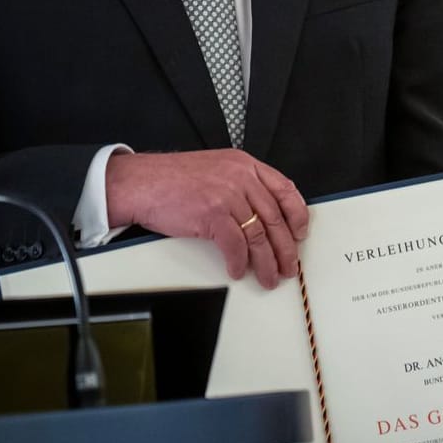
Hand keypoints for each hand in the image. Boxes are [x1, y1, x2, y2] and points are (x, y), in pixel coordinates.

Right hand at [106, 149, 310, 288]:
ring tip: (268, 277)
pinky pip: (235, 245)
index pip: (285, 189)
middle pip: (275, 217)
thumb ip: (241, 185)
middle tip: (289, 266)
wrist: (141, 182)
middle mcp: (241, 178)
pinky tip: (237, 270)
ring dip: (266, 262)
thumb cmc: (173, 179)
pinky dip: (238, 262)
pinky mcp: (212, 214)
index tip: (301, 232)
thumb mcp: (217, 169)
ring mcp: (227, 195)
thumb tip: (262, 215)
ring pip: (258, 235)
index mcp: (245, 165)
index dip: (298, 214)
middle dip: (285, 247)